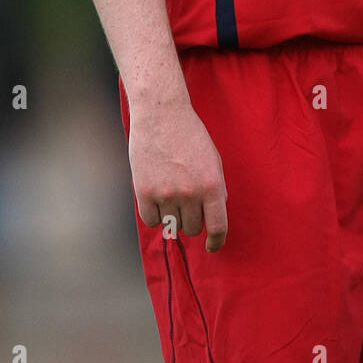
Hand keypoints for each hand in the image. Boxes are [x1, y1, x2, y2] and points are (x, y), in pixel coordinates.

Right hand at [127, 99, 227, 251]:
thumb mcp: (213, 160)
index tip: (212, 247)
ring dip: (172, 215)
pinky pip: (151, 220)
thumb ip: (216, 189)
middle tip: (186, 201)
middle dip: (192, 219)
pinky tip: (156, 198)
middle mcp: (190, 193)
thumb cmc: (190, 136)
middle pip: (192, 228)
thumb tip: (214, 216)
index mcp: (212, 185)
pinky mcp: (144, 192)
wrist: (161, 115)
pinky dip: (154, 214)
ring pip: (171, 225)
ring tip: (170, 192)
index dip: (216, 242)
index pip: (218, 226)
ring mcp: (166, 194)